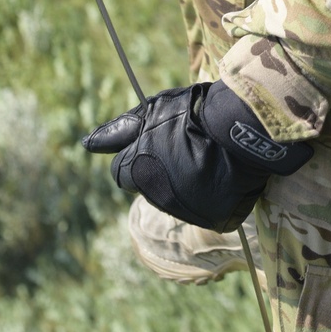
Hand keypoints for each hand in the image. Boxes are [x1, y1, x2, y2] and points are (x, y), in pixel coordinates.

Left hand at [82, 81, 312, 231]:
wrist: (244, 127)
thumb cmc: (194, 113)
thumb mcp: (152, 112)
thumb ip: (118, 131)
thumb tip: (86, 144)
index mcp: (136, 171)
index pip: (122, 172)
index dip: (138, 155)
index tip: (157, 142)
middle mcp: (155, 197)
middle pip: (149, 186)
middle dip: (160, 170)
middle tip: (186, 147)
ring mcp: (185, 211)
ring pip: (175, 198)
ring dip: (184, 182)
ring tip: (207, 157)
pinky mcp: (212, 219)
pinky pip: (205, 208)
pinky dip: (210, 194)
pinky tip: (221, 173)